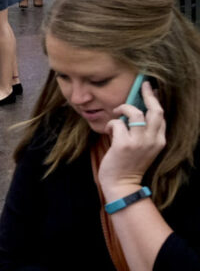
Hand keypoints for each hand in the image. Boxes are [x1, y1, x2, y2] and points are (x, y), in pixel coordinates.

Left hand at [99, 81, 166, 198]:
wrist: (121, 184)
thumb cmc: (128, 164)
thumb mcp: (143, 148)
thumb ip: (143, 133)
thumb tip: (137, 112)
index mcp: (159, 141)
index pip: (161, 116)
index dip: (155, 100)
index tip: (151, 89)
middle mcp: (153, 140)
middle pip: (156, 111)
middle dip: (148, 94)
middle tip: (142, 85)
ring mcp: (139, 142)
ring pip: (136, 113)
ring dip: (124, 108)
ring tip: (117, 112)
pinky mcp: (124, 145)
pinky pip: (118, 124)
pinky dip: (111, 123)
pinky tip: (108, 130)